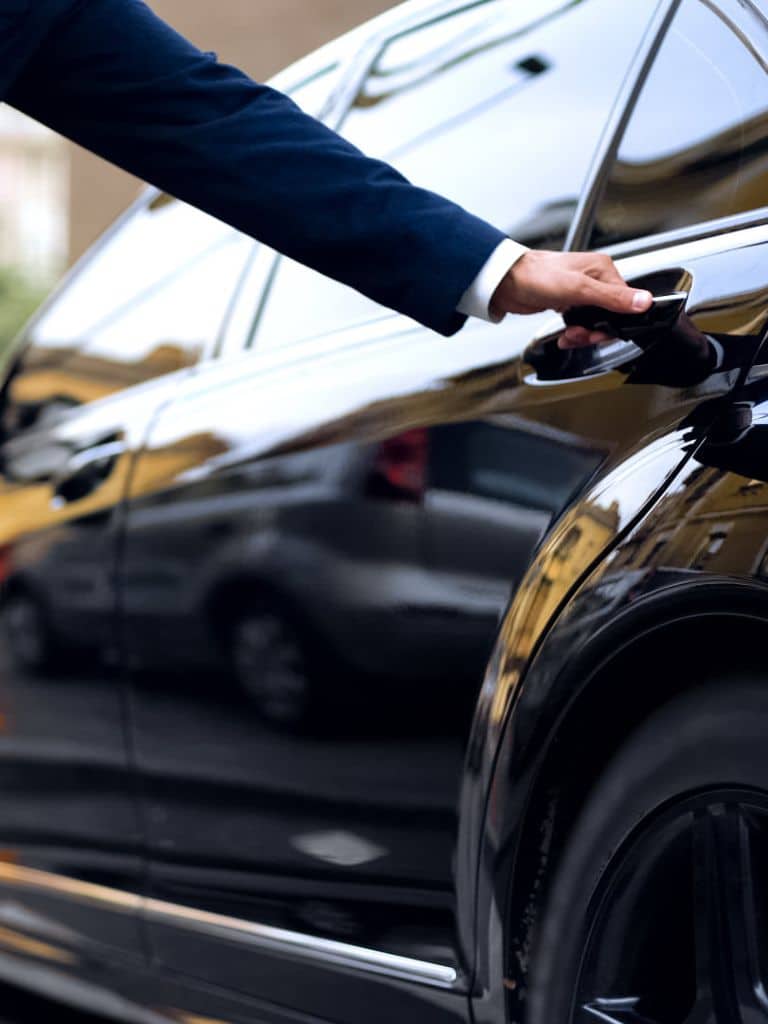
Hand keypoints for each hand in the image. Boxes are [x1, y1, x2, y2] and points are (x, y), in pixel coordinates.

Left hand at [490, 250, 652, 348]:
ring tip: (570, 336)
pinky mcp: (568, 303)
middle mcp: (594, 279)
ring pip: (594, 322)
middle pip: (610, 315)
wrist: (506, 283)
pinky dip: (574, 333)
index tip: (598, 332)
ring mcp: (581, 292)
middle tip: (580, 335)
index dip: (613, 322)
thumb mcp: (578, 289)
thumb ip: (612, 297)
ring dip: (583, 334)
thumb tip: (644, 301)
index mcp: (603, 270)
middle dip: (595, 331)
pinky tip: (565, 336)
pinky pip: (580, 323)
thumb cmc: (537, 277)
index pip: (625, 302)